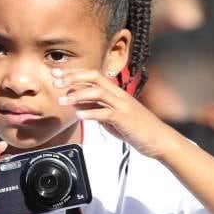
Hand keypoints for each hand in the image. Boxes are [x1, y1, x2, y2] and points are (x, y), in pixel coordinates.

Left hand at [52, 68, 176, 157]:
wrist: (159, 140)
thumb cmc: (136, 129)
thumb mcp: (112, 117)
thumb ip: (96, 108)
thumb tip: (77, 103)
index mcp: (115, 93)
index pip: (93, 76)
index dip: (74, 73)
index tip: (56, 73)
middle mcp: (119, 95)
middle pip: (94, 77)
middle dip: (73, 77)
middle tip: (54, 81)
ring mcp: (122, 106)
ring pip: (98, 92)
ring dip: (77, 95)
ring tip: (61, 100)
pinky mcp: (125, 119)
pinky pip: (106, 113)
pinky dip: (91, 113)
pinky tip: (79, 115)